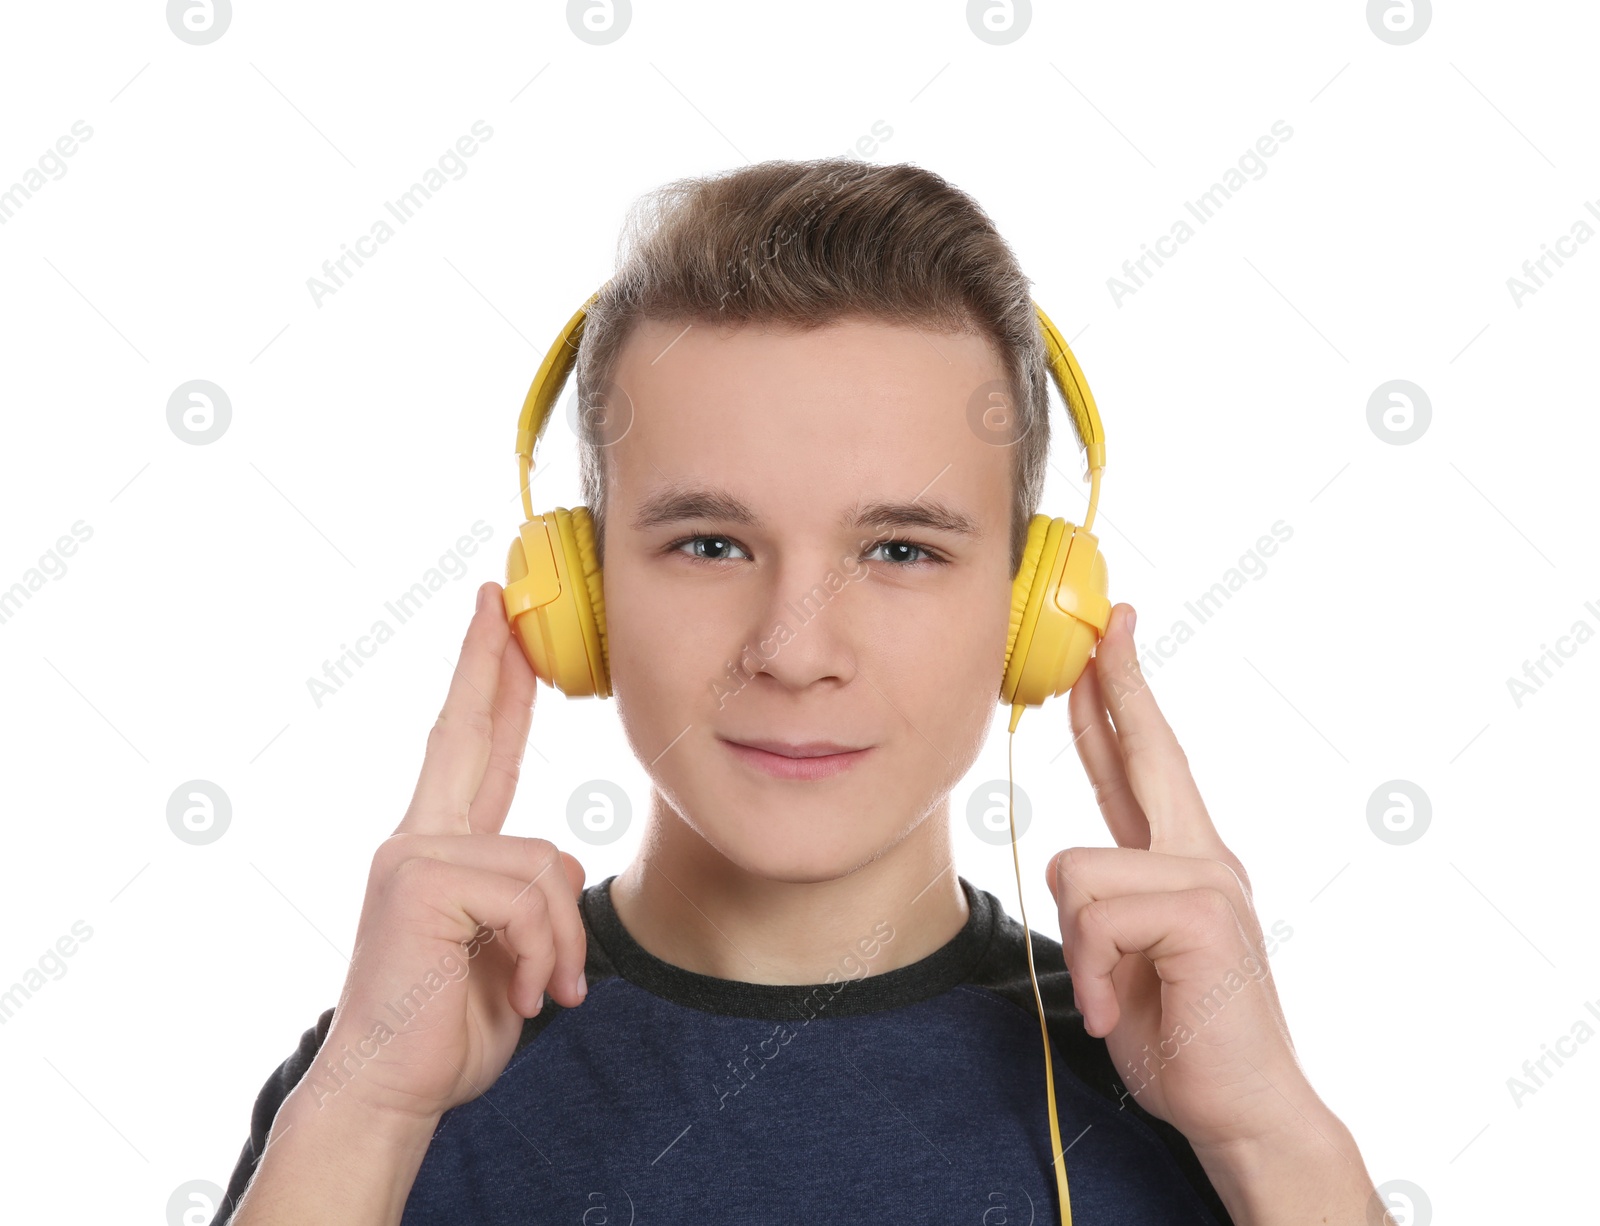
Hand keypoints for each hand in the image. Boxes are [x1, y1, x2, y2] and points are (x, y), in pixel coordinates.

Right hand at [310, 581, 587, 1125]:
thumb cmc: (452, 1024)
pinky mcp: (420, 881)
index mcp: (441, 848)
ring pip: (546, 859)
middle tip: (499, 592)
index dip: (488, 683)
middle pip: (464, 731)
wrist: (394, 1089)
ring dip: (564, 940)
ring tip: (547, 990)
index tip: (499, 623)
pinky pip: (532, 892)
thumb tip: (555, 863)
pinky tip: (527, 993)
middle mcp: (419, 839)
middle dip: (487, 659)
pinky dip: (548, 952)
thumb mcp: (510, 948)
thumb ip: (527, 893)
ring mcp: (414, 855)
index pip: (471, 748)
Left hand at [1045, 602, 1310, 1153]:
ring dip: (1077, 946)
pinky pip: (1097, 911)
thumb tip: (1076, 861)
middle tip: (1110, 618)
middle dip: (1123, 681)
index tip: (1110, 636)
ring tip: (1110, 993)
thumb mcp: (1125, 953)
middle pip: (1150, 750)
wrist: (1238, 1108)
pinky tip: (1116, 1006)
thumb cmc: (1177, 1033)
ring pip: (1078, 867)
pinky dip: (1092, 968)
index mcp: (1184, 859)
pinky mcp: (1203, 912)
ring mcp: (1209, 879)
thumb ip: (1109, 896)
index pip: (1145, 761)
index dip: (1123, 696)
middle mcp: (1203, 855)